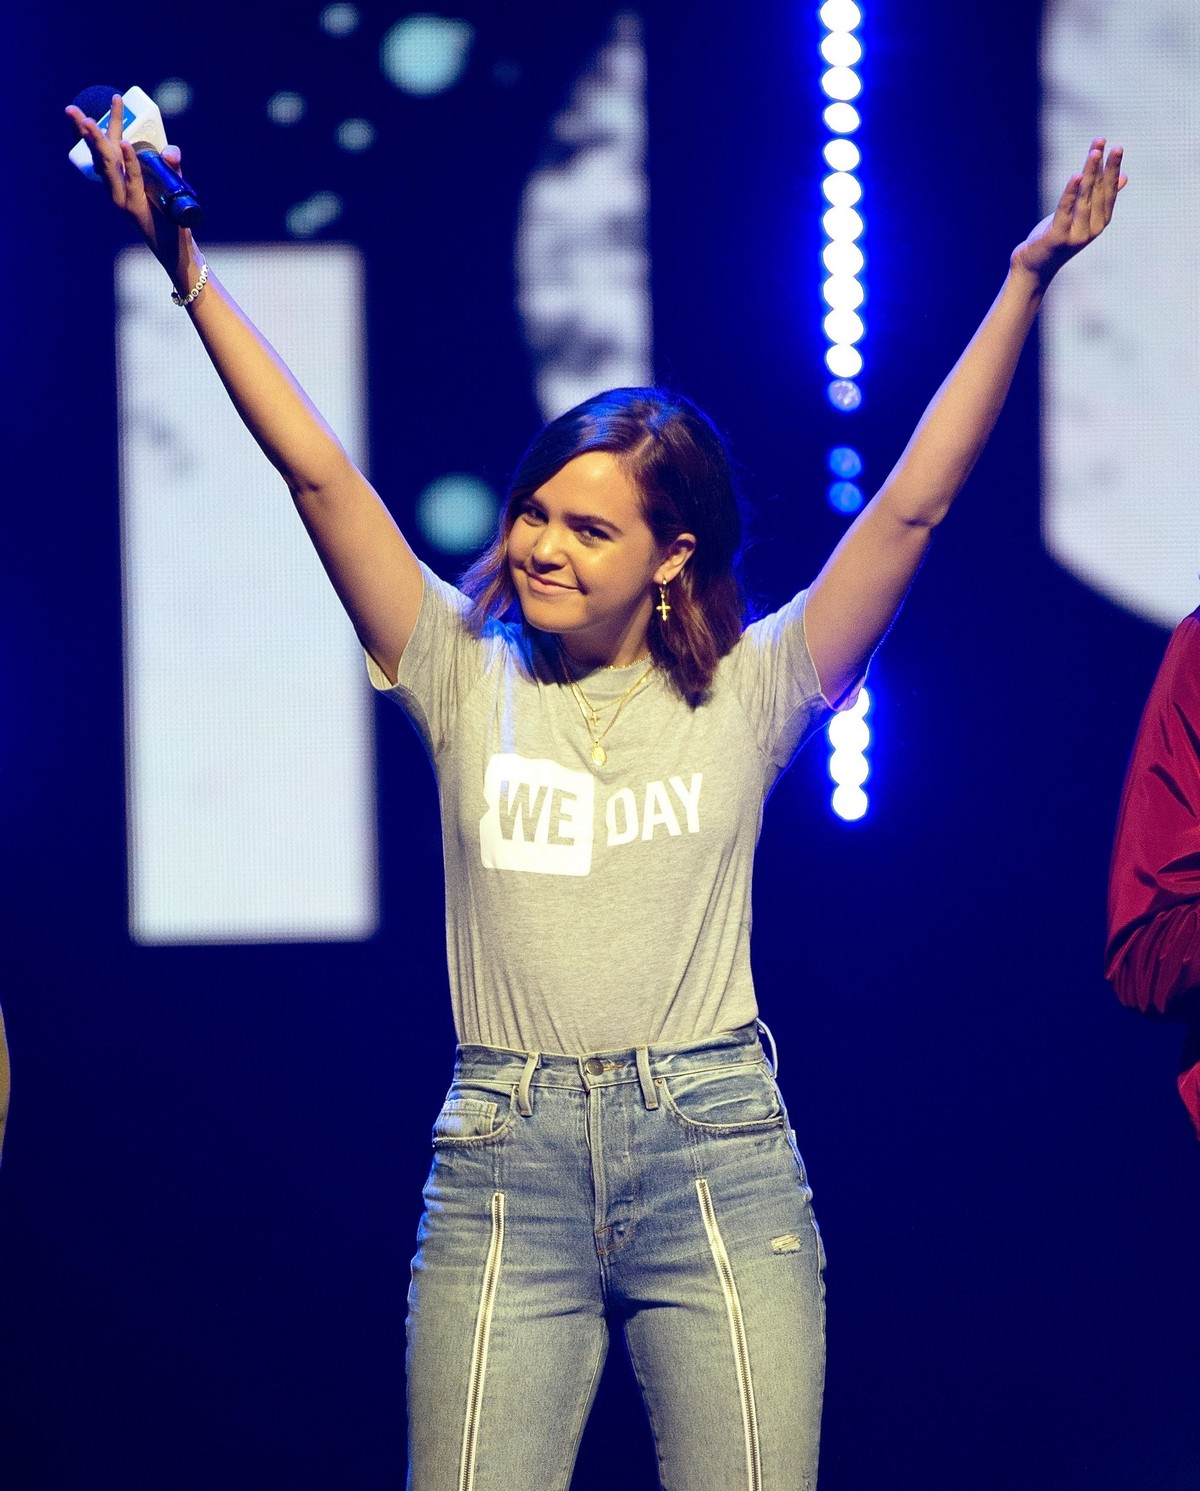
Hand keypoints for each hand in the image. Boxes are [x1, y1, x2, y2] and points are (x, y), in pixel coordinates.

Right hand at [65, 93, 186, 264]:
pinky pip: (132, 178)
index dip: (111, 121)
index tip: (116, 98)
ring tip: (89, 121)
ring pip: (108, 164)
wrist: (175, 248)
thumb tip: (171, 151)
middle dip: (86, 130)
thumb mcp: (173, 184)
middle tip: (73, 110)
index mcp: (120, 178)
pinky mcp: (134, 206)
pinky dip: (129, 160)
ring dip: (98, 141)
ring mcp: (122, 197)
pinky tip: (124, 143)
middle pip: (99, 153)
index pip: (109, 146)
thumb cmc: (171, 216)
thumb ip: (172, 165)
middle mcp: (117, 186)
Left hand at [1011, 138, 1125, 286]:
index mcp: (1100, 221)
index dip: (1112, 169)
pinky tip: (1075, 176)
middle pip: (1097, 191)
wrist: (1035, 266)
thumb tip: (1125, 177)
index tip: (1116, 148)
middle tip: (1101, 141)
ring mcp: (1076, 235)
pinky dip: (1070, 193)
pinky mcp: (1058, 237)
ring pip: (1084, 198)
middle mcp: (1092, 229)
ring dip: (1089, 173)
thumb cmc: (1058, 237)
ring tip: (1093, 152)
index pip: (1109, 191)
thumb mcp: (1081, 216)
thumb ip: (1100, 197)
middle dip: (1100, 165)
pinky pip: (1065, 210)